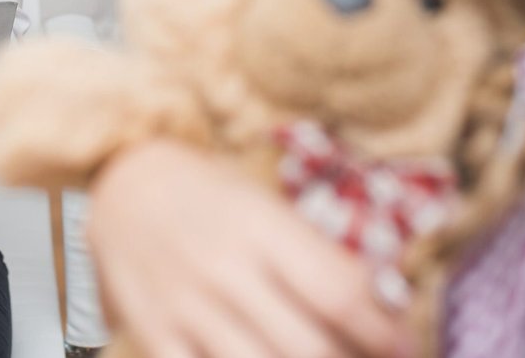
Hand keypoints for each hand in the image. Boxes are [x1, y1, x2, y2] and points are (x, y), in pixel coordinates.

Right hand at [88, 140, 410, 357]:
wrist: (121, 182)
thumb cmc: (208, 192)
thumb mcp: (265, 204)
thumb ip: (313, 254)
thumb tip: (380, 307)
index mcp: (259, 226)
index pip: (339, 292)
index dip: (382, 331)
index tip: (403, 345)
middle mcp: (224, 269)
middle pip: (309, 346)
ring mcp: (186, 308)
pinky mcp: (155, 337)